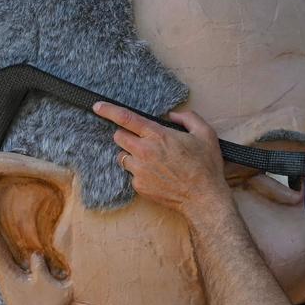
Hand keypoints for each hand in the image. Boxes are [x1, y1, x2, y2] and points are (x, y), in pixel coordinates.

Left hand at [95, 102, 227, 214]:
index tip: (97, 106)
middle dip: (127, 136)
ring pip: (122, 156)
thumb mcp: (206, 134)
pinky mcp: (139, 186)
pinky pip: (131, 174)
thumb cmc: (206, 166)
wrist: (203, 198)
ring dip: (132, 155)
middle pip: (118, 137)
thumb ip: (188, 118)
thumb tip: (172, 115)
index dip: (109, 110)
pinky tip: (157, 176)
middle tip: (143, 142)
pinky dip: (140, 173)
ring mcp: (139, 170)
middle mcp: (144, 151)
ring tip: (152, 161)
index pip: (126, 118)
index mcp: (158, 135)